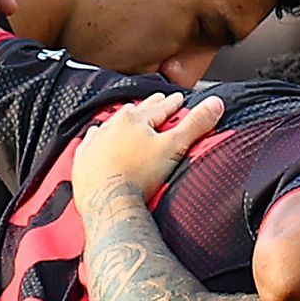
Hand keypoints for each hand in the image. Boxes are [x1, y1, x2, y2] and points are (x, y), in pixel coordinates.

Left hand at [72, 91, 219, 204]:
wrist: (109, 202)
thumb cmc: (140, 176)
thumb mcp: (175, 147)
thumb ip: (195, 124)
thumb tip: (215, 103)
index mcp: (135, 120)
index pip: (160, 107)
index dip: (173, 103)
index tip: (179, 98)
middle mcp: (112, 126)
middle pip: (136, 112)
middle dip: (149, 107)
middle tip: (158, 100)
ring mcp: (96, 143)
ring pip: (111, 124)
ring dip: (122, 120)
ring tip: (129, 116)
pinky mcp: (84, 160)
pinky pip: (90, 142)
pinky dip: (97, 138)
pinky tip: (97, 135)